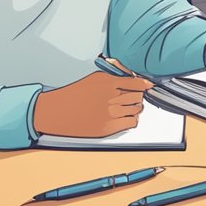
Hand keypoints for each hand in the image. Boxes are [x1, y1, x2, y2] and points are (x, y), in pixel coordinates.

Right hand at [31, 72, 152, 137]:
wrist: (57, 111)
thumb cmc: (73, 95)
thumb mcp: (93, 79)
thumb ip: (113, 78)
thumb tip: (130, 79)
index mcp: (108, 82)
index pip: (136, 82)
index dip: (144, 84)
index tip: (148, 85)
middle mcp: (111, 96)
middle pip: (138, 96)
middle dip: (136, 97)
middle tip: (131, 99)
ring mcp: (110, 112)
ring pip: (136, 109)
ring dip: (134, 109)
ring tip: (125, 109)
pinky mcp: (108, 127)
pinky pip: (131, 122)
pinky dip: (131, 120)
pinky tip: (123, 118)